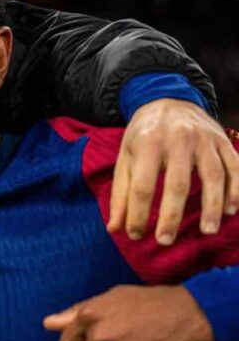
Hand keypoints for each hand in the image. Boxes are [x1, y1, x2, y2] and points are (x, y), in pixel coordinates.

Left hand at [108, 99, 238, 244]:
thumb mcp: (125, 157)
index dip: (137, 212)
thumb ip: (120, 193)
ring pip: (212, 175)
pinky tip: (232, 211)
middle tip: (165, 240)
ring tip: (208, 231)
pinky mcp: (223, 141)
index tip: (134, 235)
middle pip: (176, 182)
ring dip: (212, 205)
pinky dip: (236, 189)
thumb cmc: (143, 135)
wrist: (167, 99)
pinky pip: (234, 166)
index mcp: (147, 143)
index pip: (141, 184)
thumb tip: (114, 229)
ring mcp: (204, 140)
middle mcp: (177, 140)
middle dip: (171, 215)